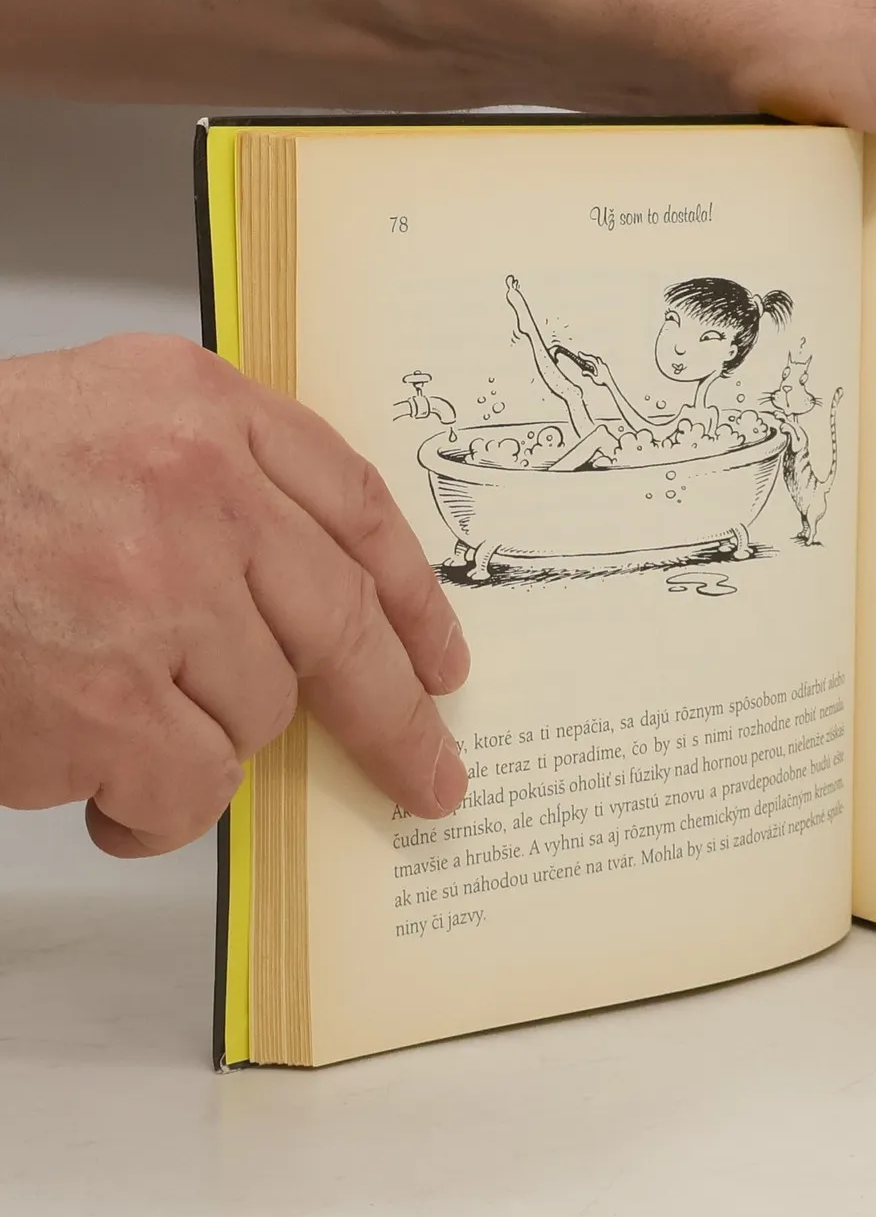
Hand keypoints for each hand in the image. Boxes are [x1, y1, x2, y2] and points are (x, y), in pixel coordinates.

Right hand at [0, 335, 468, 856]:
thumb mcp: (91, 416)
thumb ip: (209, 478)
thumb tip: (304, 602)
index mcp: (198, 409)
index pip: (358, 507)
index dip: (415, 596)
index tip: (443, 659)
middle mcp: (196, 493)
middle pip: (343, 625)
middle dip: (398, 717)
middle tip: (431, 776)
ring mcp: (154, 599)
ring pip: (256, 715)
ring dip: (201, 743)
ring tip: (108, 721)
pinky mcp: (103, 703)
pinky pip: (190, 785)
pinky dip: (155, 808)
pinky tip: (96, 785)